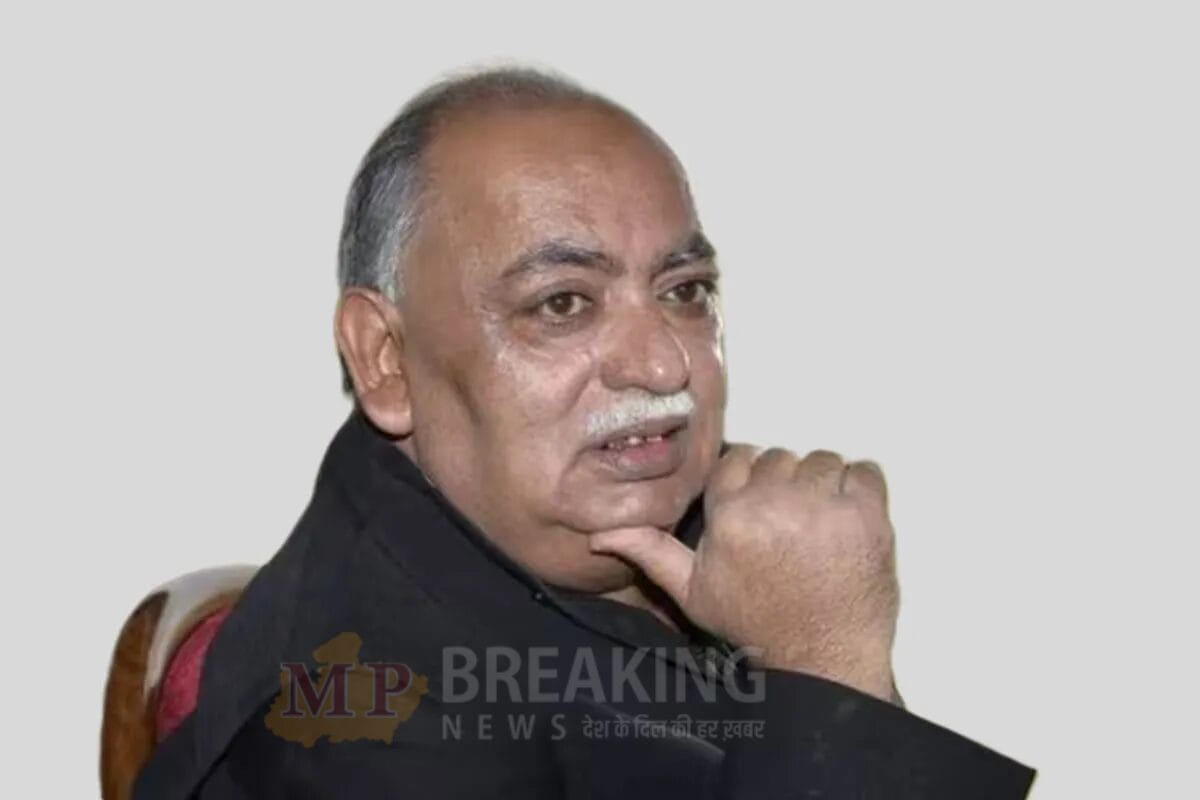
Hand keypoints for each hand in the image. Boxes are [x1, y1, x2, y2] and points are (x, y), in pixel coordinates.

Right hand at [589, 446, 900, 701]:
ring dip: (823, 485)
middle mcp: (776, 503)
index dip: (751, 482)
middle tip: (790, 522)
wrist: (821, 659)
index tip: (760, 505)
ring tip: (819, 524)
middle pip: (781, 458)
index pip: (740, 459)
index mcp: (731, 516)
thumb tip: (601, 533)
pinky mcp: (867, 516)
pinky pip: (866, 471)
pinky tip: (847, 520)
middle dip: (785, 485)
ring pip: (822, 460)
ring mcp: (826, 507)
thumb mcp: (693, 591)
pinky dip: (860, 488)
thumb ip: (651, 552)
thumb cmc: (756, 626)